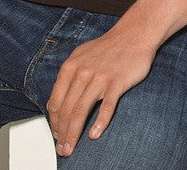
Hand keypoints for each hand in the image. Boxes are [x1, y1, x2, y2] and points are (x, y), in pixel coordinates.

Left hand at [46, 28, 155, 156]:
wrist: (132, 36)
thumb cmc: (107, 48)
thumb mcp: (80, 57)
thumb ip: (67, 77)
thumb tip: (55, 102)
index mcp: (70, 66)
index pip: (56, 100)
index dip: (54, 122)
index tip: (55, 135)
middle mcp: (82, 72)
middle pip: (67, 109)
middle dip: (62, 133)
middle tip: (62, 149)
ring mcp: (99, 78)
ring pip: (81, 110)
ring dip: (74, 133)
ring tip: (71, 148)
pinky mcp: (116, 83)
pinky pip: (106, 107)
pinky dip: (99, 123)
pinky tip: (94, 135)